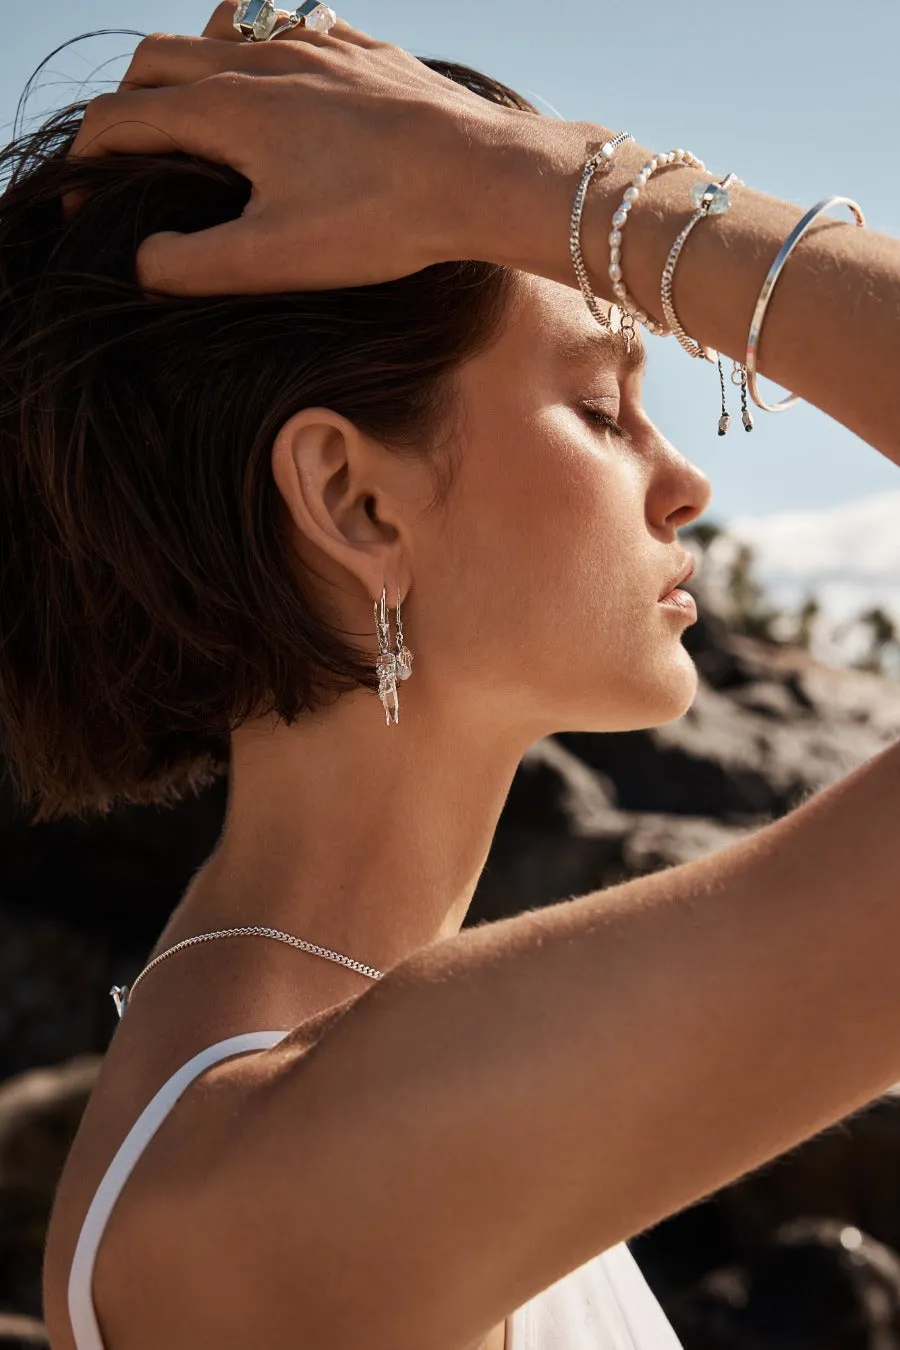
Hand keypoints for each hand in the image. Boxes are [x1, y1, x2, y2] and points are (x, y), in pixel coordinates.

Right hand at [70, 2, 514, 294]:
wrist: (480, 174)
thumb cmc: (377, 220)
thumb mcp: (272, 259)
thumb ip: (191, 265)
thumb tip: (142, 263)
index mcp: (226, 106)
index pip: (122, 119)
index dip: (87, 161)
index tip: (84, 201)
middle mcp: (260, 58)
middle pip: (157, 60)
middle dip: (125, 106)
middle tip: (123, 157)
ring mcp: (315, 44)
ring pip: (221, 29)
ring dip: (188, 64)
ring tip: (193, 110)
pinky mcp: (364, 49)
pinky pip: (291, 25)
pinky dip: (259, 50)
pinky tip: (281, 84)